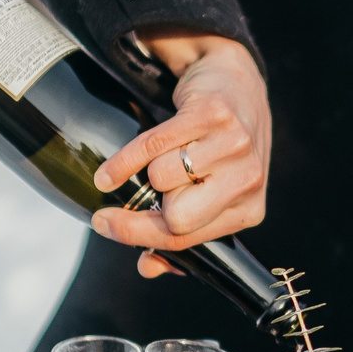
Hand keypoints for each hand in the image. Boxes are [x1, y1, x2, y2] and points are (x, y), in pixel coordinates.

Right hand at [91, 34, 270, 278]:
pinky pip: (154, 143)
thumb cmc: (220, 149)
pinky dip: (126, 157)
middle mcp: (248, 180)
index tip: (104, 225)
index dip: (139, 237)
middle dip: (149, 207)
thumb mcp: (212, 195)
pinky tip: (112, 167)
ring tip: (163, 158)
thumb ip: (180, 235)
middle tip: (144, 193)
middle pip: (176, 217)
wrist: (237, 84)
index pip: (185, 238)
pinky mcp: (213, 113)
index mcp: (248, 210)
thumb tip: (146, 267)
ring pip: (162, 177)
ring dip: (149, 170)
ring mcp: (235, 145)